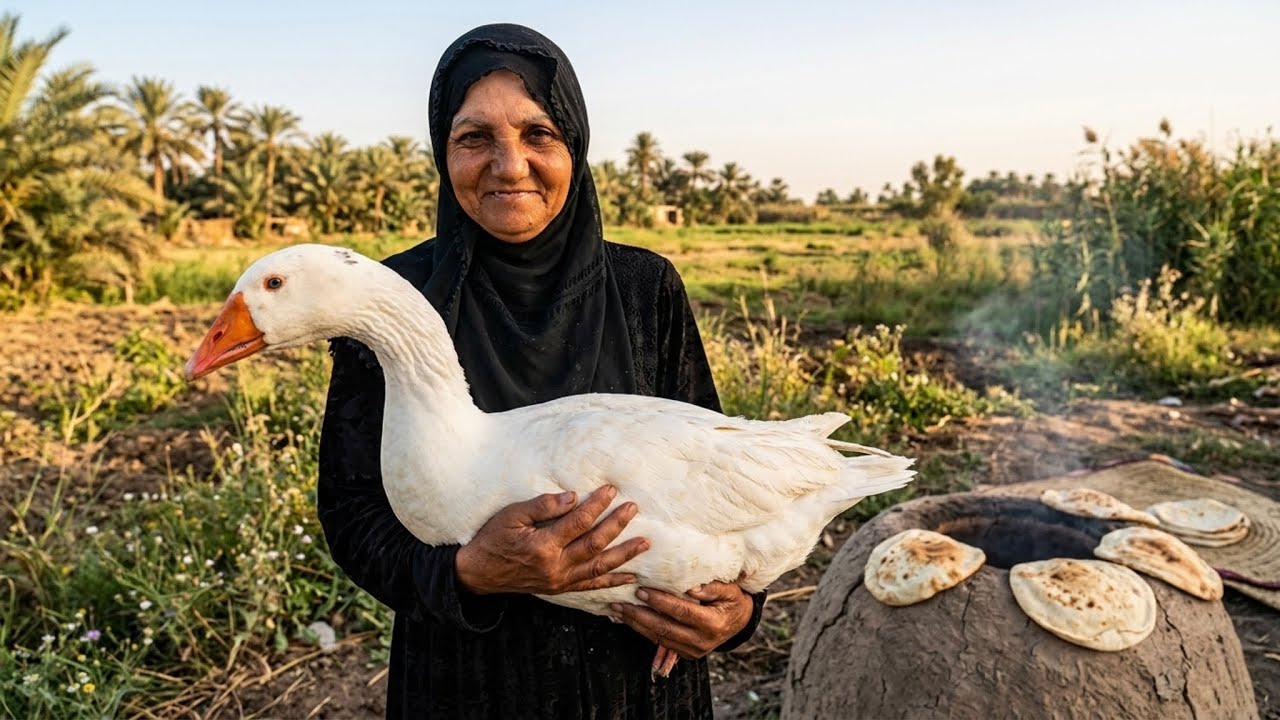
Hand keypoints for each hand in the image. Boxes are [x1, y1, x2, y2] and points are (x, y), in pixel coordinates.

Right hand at [455, 485, 648, 595]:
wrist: (478, 573)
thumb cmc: (493, 538)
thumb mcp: (512, 515)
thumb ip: (543, 506)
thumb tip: (572, 497)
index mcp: (543, 546)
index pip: (579, 522)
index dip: (597, 505)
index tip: (611, 489)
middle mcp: (555, 567)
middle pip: (595, 544)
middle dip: (617, 525)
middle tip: (633, 508)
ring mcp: (559, 581)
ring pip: (599, 568)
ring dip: (624, 555)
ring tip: (644, 543)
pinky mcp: (559, 589)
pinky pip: (591, 586)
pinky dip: (612, 581)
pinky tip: (630, 576)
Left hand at [610, 581, 754, 659]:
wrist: (739, 622)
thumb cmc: (733, 600)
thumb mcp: (730, 590)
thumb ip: (713, 587)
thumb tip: (690, 587)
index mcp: (712, 623)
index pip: (681, 611)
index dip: (660, 602)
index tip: (641, 590)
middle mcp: (701, 641)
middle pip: (664, 629)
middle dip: (639, 615)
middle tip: (620, 602)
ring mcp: (693, 651)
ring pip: (659, 638)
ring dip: (636, 625)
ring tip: (618, 610)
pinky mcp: (685, 654)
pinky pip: (660, 643)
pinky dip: (643, 631)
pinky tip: (629, 619)